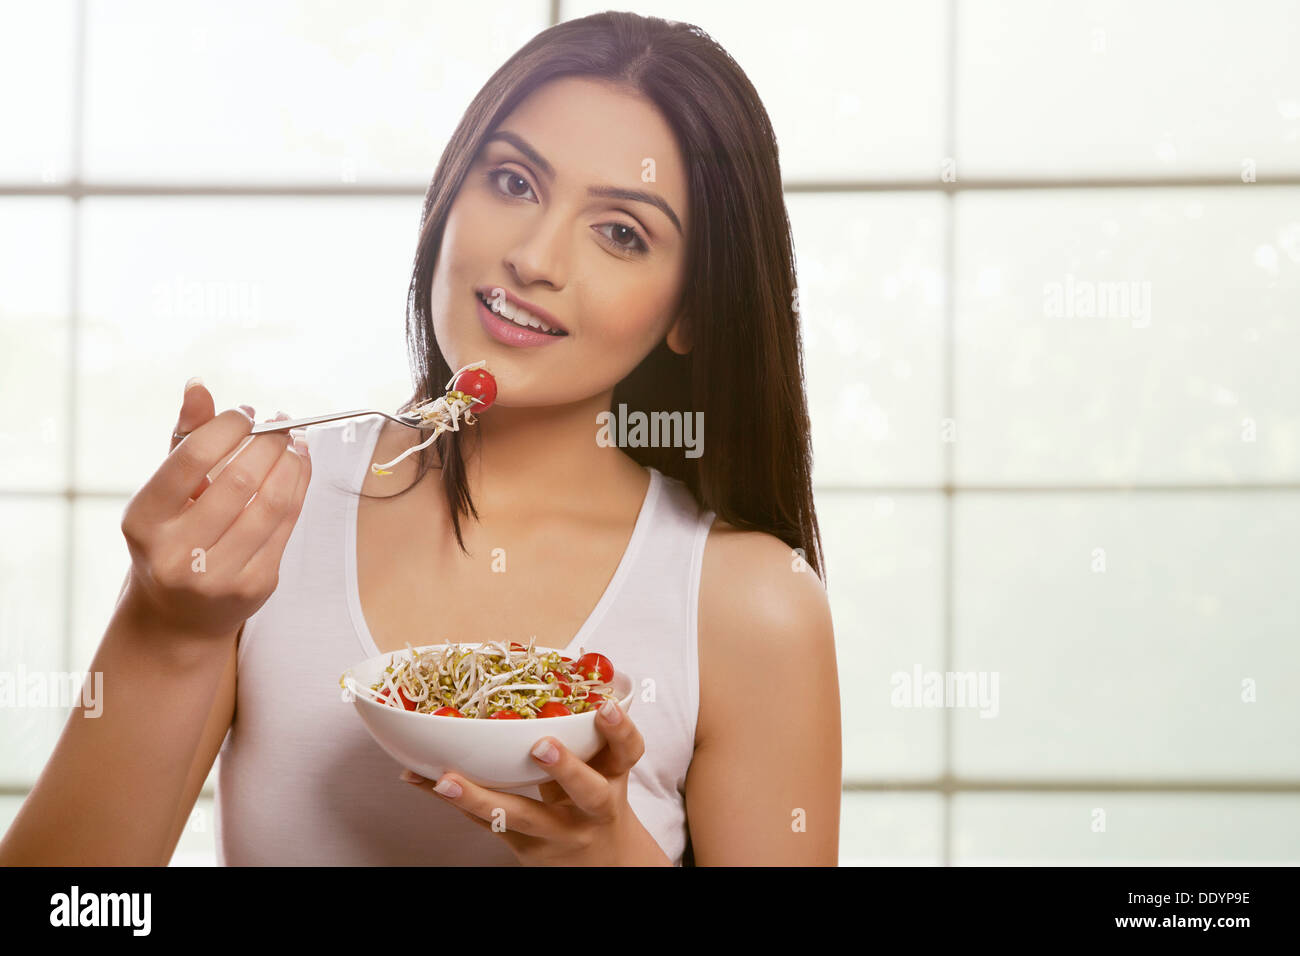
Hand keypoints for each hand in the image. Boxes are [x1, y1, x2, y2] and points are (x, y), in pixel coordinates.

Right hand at [118, 378, 311, 639]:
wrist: (179, 615)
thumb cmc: (173, 535)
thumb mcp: (167, 490)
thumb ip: (184, 437)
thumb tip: (199, 385)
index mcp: (143, 521)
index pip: (190, 459)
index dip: (227, 427)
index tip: (247, 412)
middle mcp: (175, 553)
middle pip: (239, 480)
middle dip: (268, 442)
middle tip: (280, 423)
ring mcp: (216, 575)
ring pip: (271, 504)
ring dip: (292, 463)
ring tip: (295, 441)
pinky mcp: (254, 586)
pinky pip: (288, 526)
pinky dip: (301, 488)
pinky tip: (300, 466)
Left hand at [402, 699, 670, 865]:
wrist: (603, 864)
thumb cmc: (594, 801)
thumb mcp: (602, 768)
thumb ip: (584, 731)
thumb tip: (554, 668)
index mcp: (612, 776)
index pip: (628, 752)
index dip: (620, 728)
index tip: (604, 706)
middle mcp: (592, 808)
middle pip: (587, 792)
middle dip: (566, 768)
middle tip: (542, 746)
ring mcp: (559, 833)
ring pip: (522, 816)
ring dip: (480, 796)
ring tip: (448, 779)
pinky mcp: (526, 848)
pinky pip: (487, 823)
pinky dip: (453, 800)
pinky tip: (423, 781)